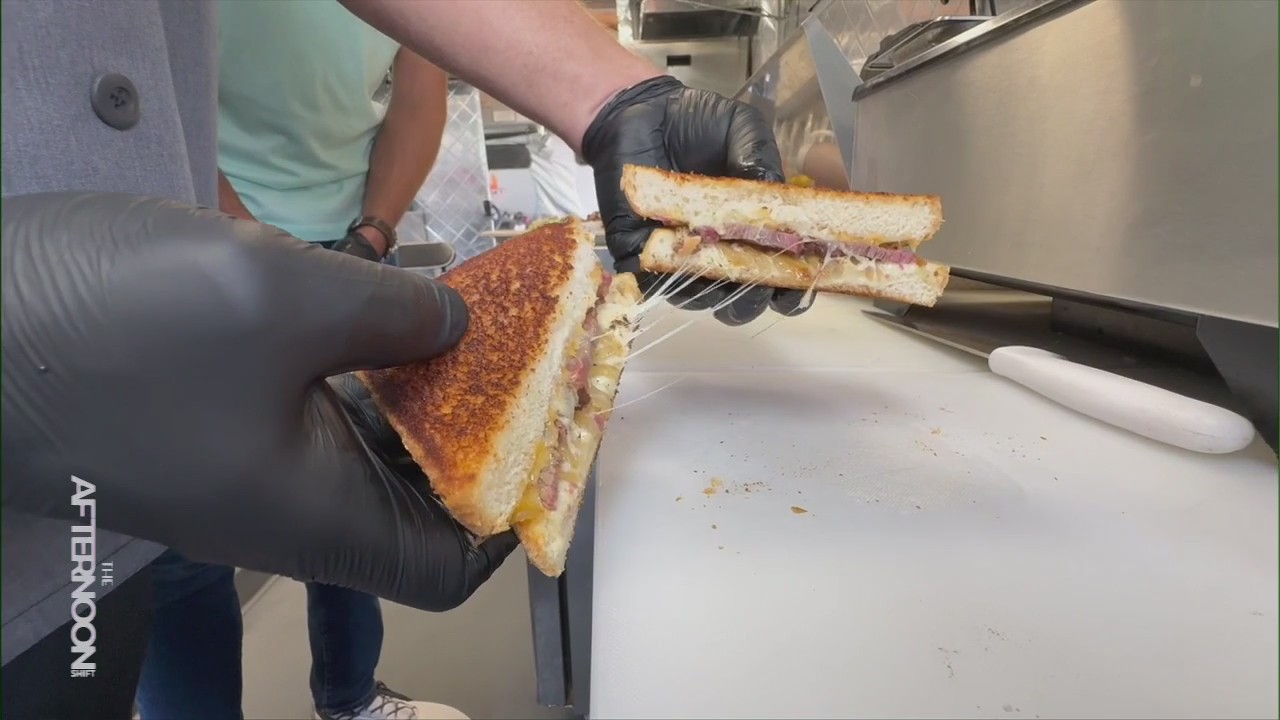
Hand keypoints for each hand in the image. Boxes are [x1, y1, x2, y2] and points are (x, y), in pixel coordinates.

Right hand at [1, 192, 515, 611]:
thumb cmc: (114, 325)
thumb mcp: (277, 302)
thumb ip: (392, 313)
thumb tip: (460, 317)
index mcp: (314, 516)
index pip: (446, 567)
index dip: (511, 515)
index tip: (550, 437)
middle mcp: (291, 503)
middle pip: (419, 499)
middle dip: (483, 428)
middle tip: (529, 354)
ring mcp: (253, 457)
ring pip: (374, 444)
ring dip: (429, 384)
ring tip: (477, 316)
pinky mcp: (223, 409)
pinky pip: (323, 402)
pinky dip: (370, 361)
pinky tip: (392, 304)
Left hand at [583, 76, 810, 325]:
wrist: (640, 110)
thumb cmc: (697, 121)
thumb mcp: (742, 128)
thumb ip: (760, 158)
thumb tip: (774, 196)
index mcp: (754, 227)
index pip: (779, 271)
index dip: (791, 288)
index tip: (796, 289)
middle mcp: (720, 250)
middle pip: (741, 299)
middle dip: (752, 301)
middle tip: (758, 288)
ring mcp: (681, 255)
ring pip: (699, 299)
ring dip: (713, 295)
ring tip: (720, 276)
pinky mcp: (640, 251)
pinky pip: (654, 282)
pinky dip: (668, 280)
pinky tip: (680, 262)